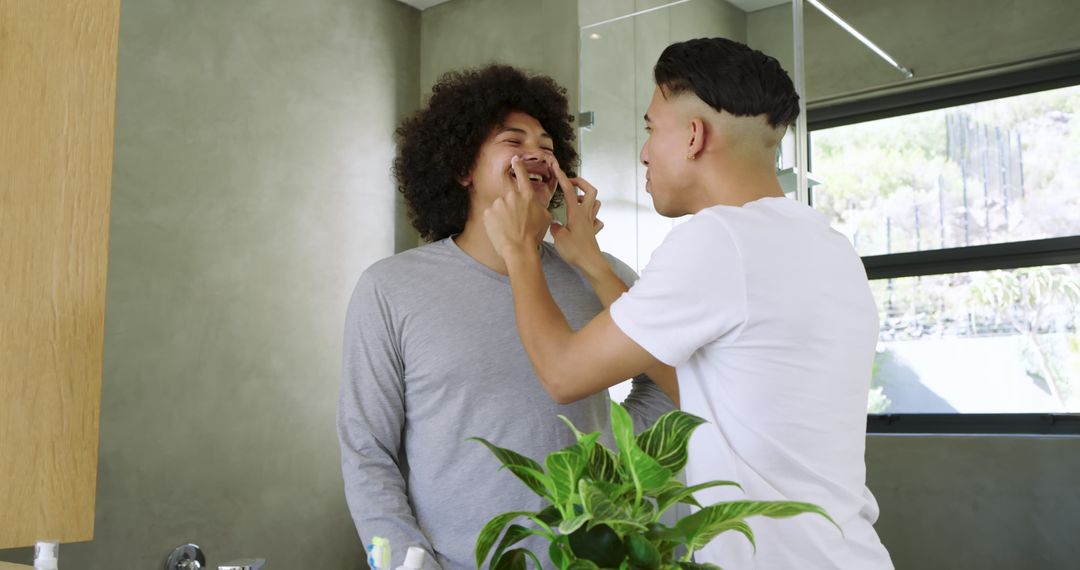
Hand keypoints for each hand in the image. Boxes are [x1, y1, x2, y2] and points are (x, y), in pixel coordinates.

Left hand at [483, 155, 552, 258]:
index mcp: (528, 196)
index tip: (515, 159)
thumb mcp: (545, 217)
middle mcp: (512, 195)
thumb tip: (536, 203)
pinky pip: (491, 215)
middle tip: (516, 222)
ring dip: (503, 215)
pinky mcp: (488, 212)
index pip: (522, 175)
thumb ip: (539, 205)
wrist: (519, 249)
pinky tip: (501, 230)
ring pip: (500, 207)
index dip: (519, 166)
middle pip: (510, 198)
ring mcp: (499, 203)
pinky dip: (494, 221)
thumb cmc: (533, 236)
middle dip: (512, 208)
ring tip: (509, 228)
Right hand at [547, 157, 606, 272]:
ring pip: (595, 202)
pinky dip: (591, 215)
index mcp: (576, 213)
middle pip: (591, 190)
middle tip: (570, 183)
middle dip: (581, 183)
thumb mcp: (558, 237)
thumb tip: (554, 223)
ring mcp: (591, 222)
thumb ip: (554, 226)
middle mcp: (586, 215)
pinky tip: (583, 219)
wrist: (591, 263)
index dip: (563, 178)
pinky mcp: (593, 231)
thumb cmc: (575, 251)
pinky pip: (596, 219)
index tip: (556, 168)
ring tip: (575, 200)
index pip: (570, 191)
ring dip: (586, 197)